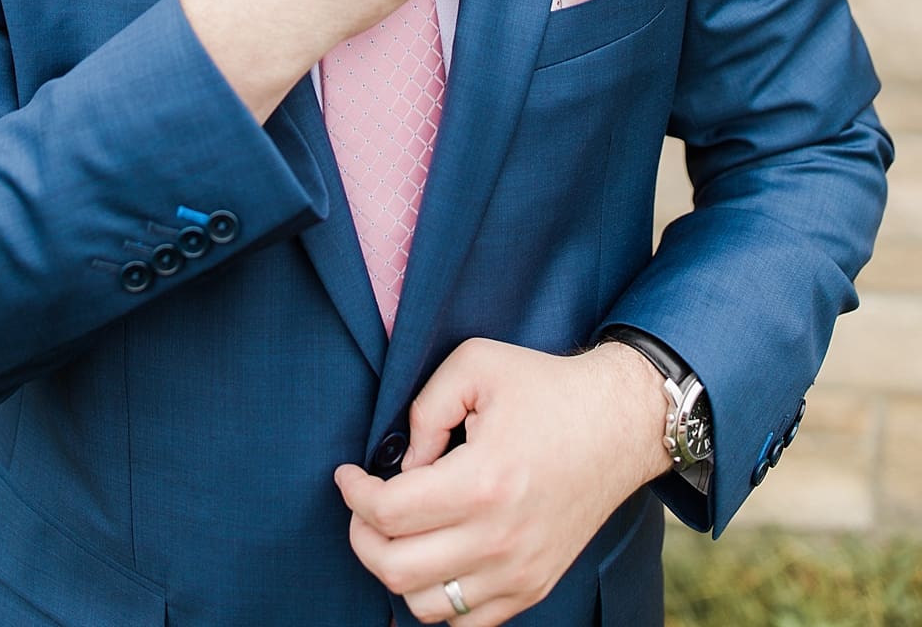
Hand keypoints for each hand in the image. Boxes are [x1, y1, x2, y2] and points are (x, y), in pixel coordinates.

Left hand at [335, 339, 670, 623]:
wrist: (619, 423)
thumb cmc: (545, 388)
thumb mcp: (476, 365)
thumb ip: (425, 409)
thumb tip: (402, 464)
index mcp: (482, 481)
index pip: (389, 512)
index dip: (354, 494)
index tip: (347, 476)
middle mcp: (500, 539)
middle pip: (395, 570)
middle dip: (362, 536)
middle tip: (363, 507)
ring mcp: (520, 572)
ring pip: (425, 608)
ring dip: (396, 572)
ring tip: (396, 533)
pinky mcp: (533, 586)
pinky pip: (466, 622)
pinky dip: (437, 599)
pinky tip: (432, 559)